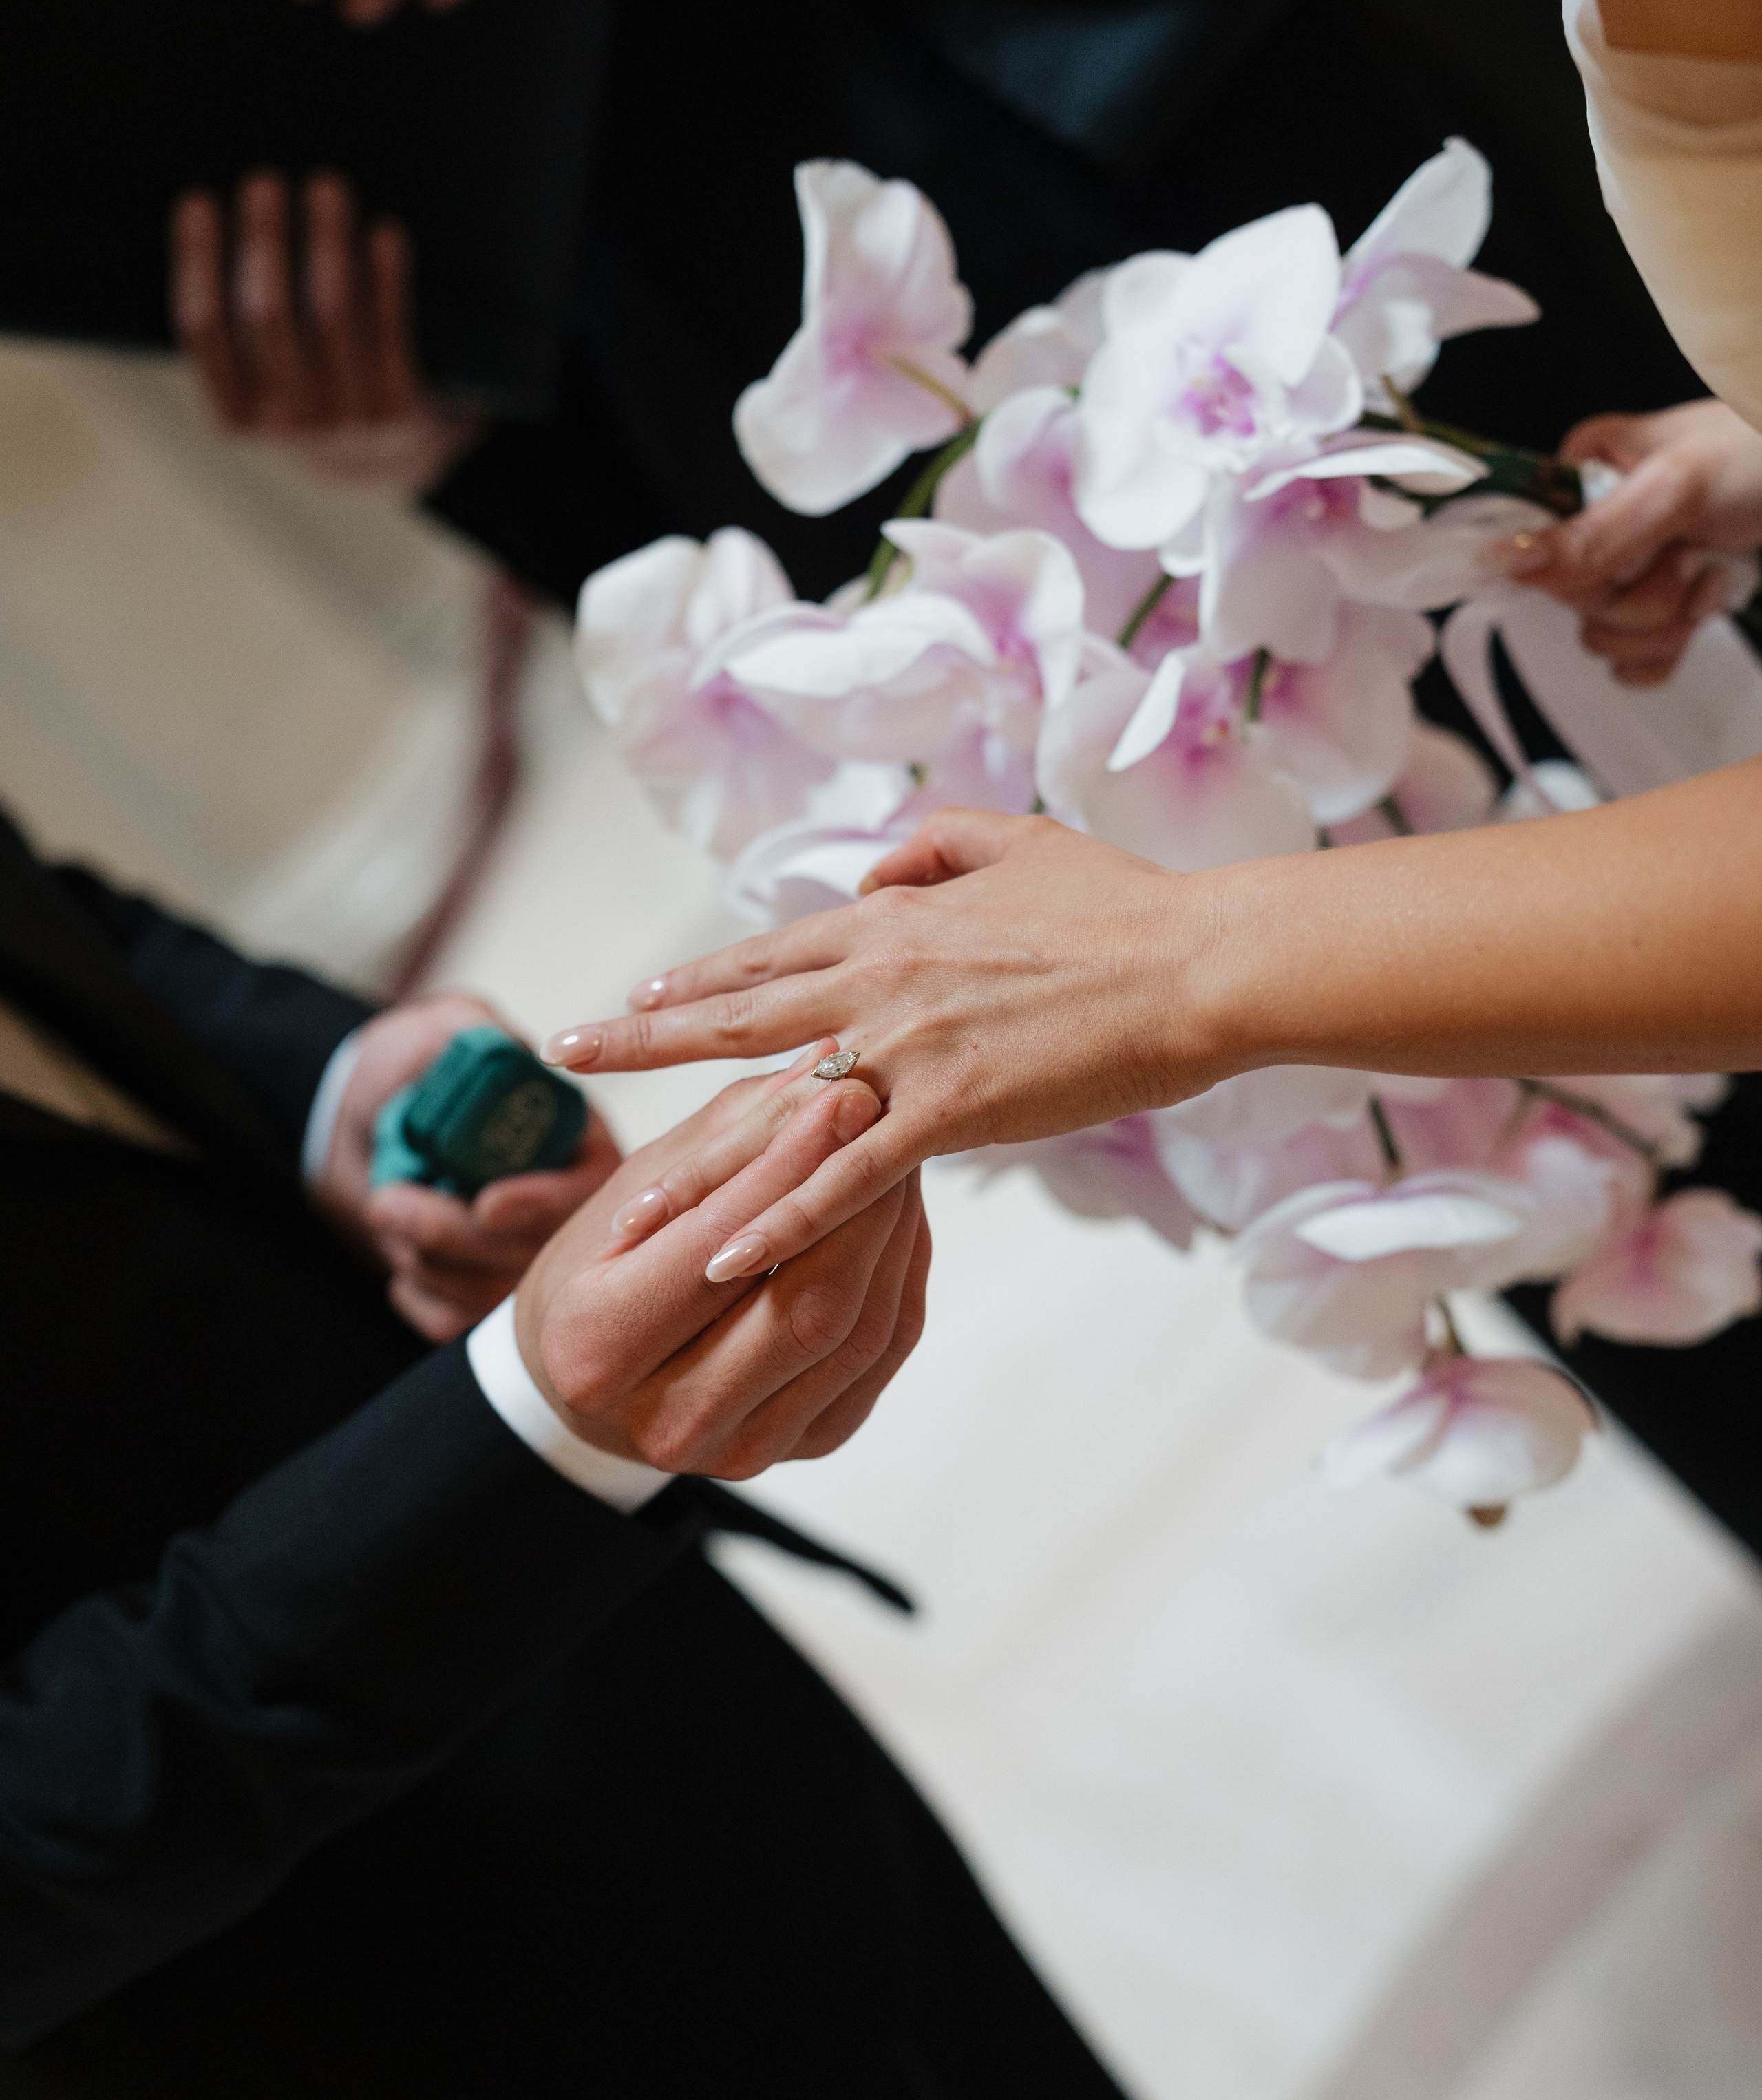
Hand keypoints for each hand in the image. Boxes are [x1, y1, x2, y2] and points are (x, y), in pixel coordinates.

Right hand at [171, 171, 482, 489]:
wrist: (382, 464)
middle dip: (264, 240)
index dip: (197, 259)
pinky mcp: (400, 409)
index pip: (202, 328)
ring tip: (327, 188)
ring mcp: (346, 420)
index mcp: (234, 416)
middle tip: (266, 181)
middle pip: (266, 313)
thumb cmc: (304, 396)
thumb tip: (202, 217)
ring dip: (327, 242)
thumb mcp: (256, 384)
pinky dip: (387, 277)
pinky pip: (390, 329)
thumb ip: (230, 329)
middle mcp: (287, 425)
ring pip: (331, 314)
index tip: (200, 200)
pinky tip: (384, 232)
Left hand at [314, 991, 619, 1338]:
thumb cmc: (411, 1069)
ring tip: (384, 1211)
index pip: (587, 1193)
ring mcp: (527, 1262)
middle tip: (385, 1201)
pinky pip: (457, 1325)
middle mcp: (569, 1213)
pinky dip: (418, 1298)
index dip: (540, 1205)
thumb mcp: (442, 1031)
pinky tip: (400, 1264)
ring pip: (490, 1297)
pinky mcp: (483, 1298)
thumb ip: (472, 1034)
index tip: (486, 1203)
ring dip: (423, 1261)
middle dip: (451, 1235)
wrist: (360, 1121)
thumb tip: (496, 1053)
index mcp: (579, 1146)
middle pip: (534, 1258)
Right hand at [517, 1068, 930, 1478]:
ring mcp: (745, 1449)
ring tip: (898, 1157)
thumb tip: (823, 1071)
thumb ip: (727, 1137)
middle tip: (889, 1118)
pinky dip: (900, 1278)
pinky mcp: (805, 1448)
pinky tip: (898, 1219)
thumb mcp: (634, 1189)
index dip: (791, 1167)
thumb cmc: (597, 1271)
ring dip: (893, 1236)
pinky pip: (879, 1357)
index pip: (716, 1246)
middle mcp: (668, 1420)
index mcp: (596, 1346)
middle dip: (860, 1202)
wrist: (582, 1382)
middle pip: (805, 1307)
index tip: (843, 1092)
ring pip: (858, 1334)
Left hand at [540, 812, 1205, 1270]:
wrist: (1195, 966)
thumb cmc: (1122, 906)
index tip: (641, 995)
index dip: (700, 977)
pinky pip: (845, 1178)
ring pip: (774, 1105)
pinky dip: (783, 1220)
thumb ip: (937, 844)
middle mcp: (879, 978)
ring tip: (625, 1198)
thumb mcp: (1018, 842)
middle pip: (734, 1012)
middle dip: (641, 1035)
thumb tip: (876, 865)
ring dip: (694, 1157)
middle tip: (564, 1052)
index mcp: (895, 918)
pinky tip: (727, 1257)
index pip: (770, 952)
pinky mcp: (950, 1111)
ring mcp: (907, 1047)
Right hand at [1504, 401, 1761, 686]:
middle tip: (1686, 557)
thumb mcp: (1674, 489)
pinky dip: (1671, 649)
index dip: (1578, 574)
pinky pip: (1631, 664)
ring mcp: (1632, 571)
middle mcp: (1600, 524)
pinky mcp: (1661, 610)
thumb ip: (1590, 534)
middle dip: (1638, 598)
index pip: (1533, 553)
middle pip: (1573, 604)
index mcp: (1585, 477)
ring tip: (1709, 571)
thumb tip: (1501, 559)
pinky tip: (1709, 600)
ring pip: (1603, 639)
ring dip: (1665, 622)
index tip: (1628, 558)